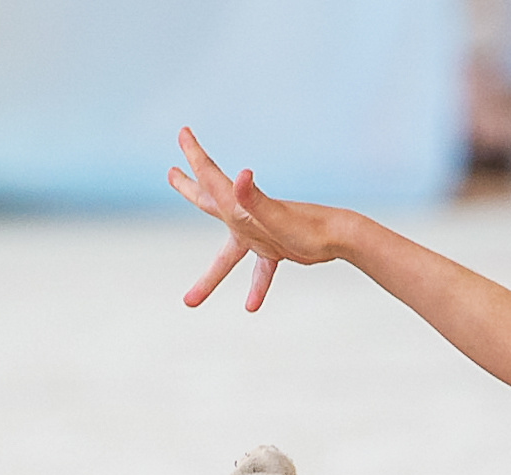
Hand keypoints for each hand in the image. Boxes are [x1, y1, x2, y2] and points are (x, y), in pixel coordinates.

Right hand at [168, 127, 346, 311]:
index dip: (194, 154)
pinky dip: (256, 286)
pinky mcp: (276, 249)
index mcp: (239, 206)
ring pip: (227, 257)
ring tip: (189, 300)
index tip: (184, 131)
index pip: (210, 177)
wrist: (340, 237)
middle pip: (208, 202)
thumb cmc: (307, 227)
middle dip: (188, 188)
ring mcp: (259, 234)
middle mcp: (245, 217)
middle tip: (171, 173)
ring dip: (210, 278)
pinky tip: (251, 306)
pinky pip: (260, 270)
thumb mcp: (274, 216)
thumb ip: (253, 199)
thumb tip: (241, 176)